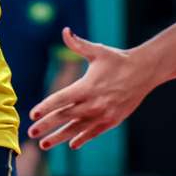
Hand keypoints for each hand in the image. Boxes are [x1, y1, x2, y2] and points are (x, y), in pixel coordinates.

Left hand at [26, 28, 152, 149]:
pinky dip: (82, 138)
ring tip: (44, 144)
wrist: (144, 71)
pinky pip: (93, 132)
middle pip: (65, 116)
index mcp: (87, 86)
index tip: (32, 114)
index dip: (46, 107)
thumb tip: (65, 31)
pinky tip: (72, 144)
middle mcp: (94, 103)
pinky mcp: (112, 120)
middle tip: (31, 132)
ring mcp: (103, 114)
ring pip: (77, 128)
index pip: (61, 99)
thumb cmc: (117, 59)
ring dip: (60, 137)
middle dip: (47, 125)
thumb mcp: (97, 50)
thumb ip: (77, 44)